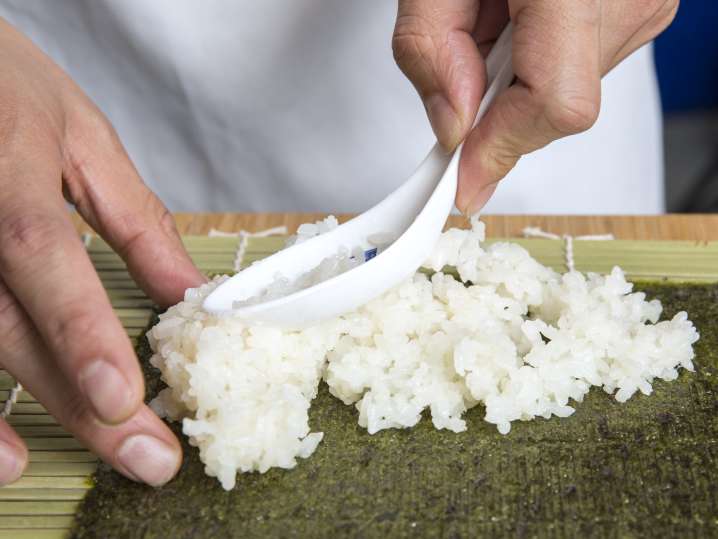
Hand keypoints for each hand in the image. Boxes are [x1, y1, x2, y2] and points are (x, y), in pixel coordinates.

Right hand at [0, 18, 204, 485]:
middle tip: (141, 457)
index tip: (122, 396)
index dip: (77, 326)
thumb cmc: (6, 86)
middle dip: (71, 397)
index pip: (38, 250)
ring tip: (32, 473)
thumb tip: (185, 291)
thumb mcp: (81, 134)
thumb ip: (132, 215)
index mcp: (4, 163)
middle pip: (4, 320)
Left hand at [393, 0, 678, 213]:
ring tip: (499, 13)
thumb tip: (453, 128)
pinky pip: (578, 70)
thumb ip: (429, 49)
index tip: (461, 180)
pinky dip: (535, 62)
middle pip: (554, 109)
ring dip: (513, 79)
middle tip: (467, 46)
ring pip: (564, 95)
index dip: (502, 149)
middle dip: (493, 103)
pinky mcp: (642, 13)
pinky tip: (524, 16)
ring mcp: (644, 6)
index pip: (553, 104)